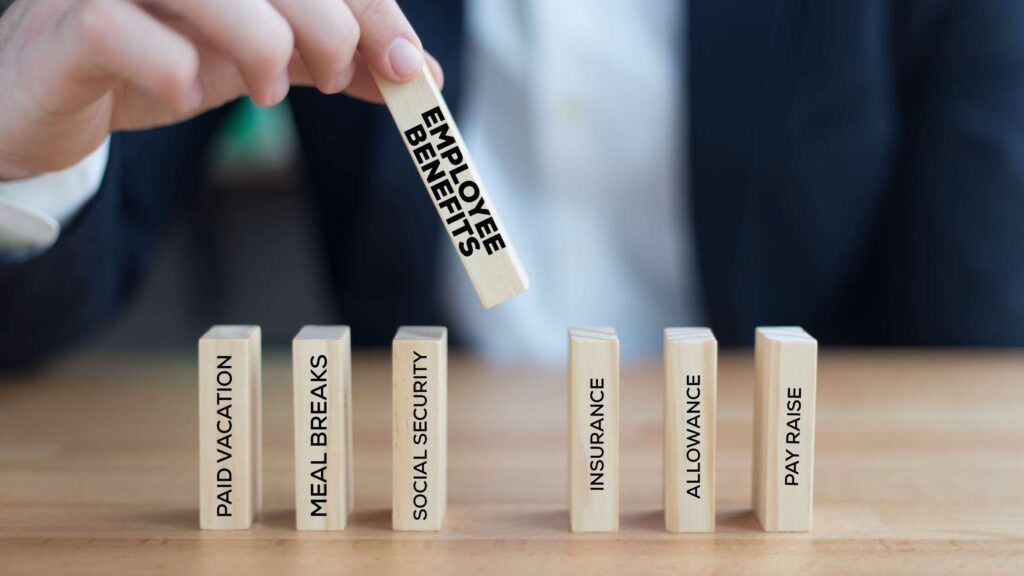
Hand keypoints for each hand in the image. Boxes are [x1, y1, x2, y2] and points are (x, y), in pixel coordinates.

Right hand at [0, 0, 443, 178]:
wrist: (57, 92)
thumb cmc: (158, 57)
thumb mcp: (263, 59)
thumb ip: (336, 62)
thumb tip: (417, 73)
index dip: (372, 12)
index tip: (407, 65)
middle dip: (330, 32)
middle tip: (331, 78)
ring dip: (263, 48)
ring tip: (267, 90)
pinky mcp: (69, 26)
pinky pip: (125, 32)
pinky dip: (173, 69)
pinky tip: (186, 92)